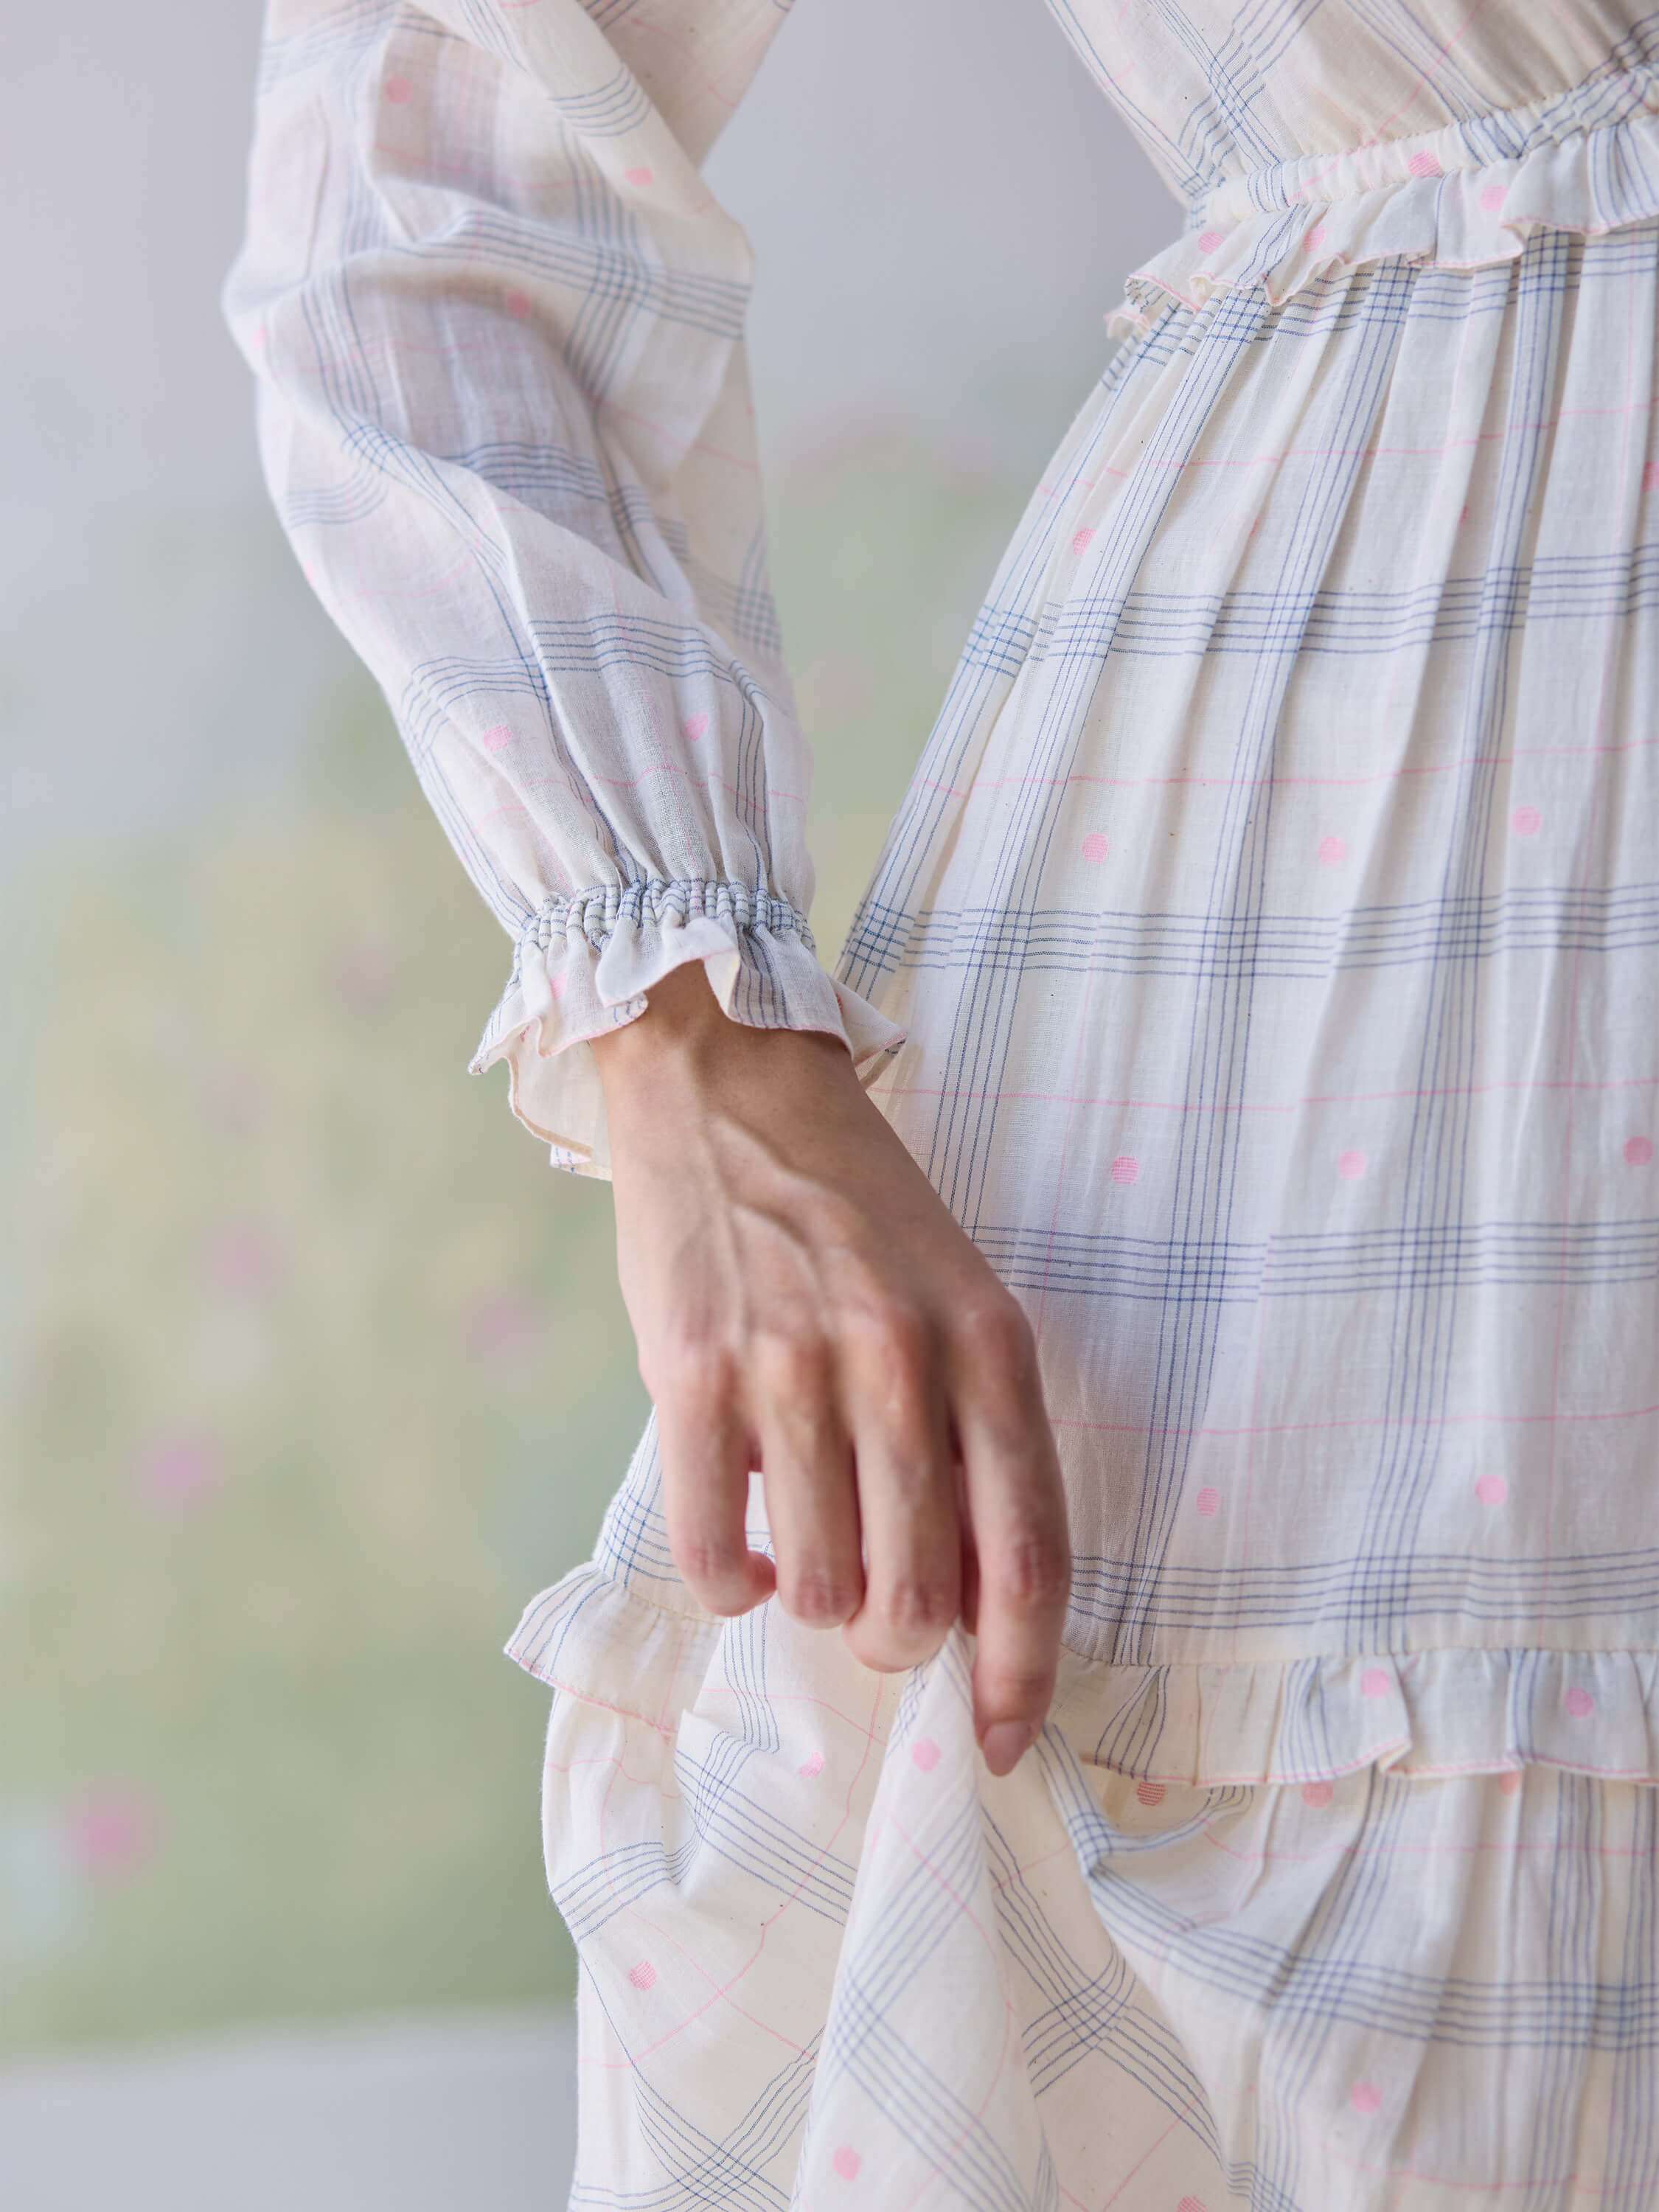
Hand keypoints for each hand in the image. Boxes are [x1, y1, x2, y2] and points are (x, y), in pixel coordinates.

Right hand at [589, 960, 1069, 1774]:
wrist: (730, 1086)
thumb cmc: (855, 1206)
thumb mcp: (955, 1298)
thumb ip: (975, 1436)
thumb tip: (975, 1602)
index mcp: (990, 1346)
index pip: (1030, 1557)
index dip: (1025, 1674)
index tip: (1009, 1742)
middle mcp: (901, 1362)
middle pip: (920, 1598)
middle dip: (902, 1644)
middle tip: (878, 1618)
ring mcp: (793, 1368)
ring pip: (820, 1589)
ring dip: (814, 1601)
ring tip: (804, 1548)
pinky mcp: (691, 1373)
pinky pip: (717, 1551)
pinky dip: (732, 1582)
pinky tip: (743, 1553)